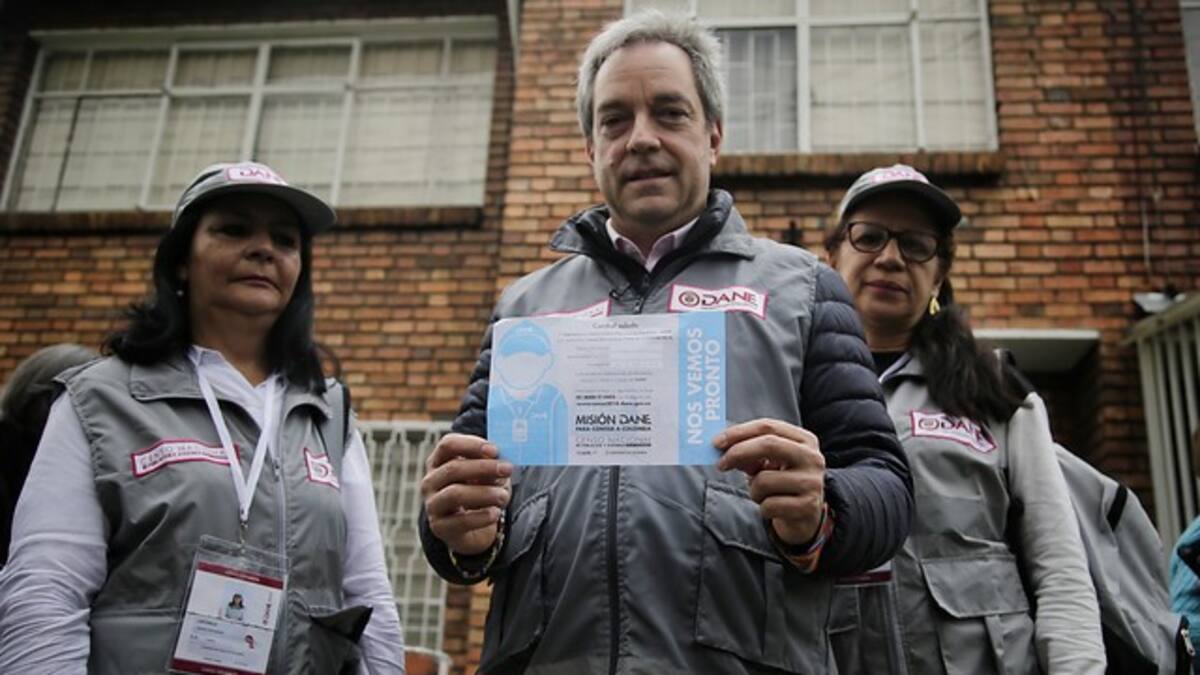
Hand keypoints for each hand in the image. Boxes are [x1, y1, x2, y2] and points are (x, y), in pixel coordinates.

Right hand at [421, 433, 512, 555]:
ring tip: (504, 496)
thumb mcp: (487, 476)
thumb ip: (492, 467)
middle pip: (453, 468)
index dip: (471, 445)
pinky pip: (460, 521)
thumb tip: (502, 464)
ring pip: (455, 494)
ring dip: (484, 492)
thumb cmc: (480, 493)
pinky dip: (481, 516)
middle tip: (507, 469)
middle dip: (483, 467)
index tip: (495, 450)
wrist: (473, 529)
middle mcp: (431, 481)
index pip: (448, 445)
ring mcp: (433, 504)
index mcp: (439, 461)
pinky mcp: (439, 527)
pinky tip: (495, 513)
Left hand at [714, 419, 825, 546]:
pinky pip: (769, 505)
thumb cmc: (782, 483)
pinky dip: (763, 508)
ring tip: (764, 494)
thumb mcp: (768, 464)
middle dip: (738, 452)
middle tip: (720, 464)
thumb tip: (722, 447)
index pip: (768, 427)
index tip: (716, 442)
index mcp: (804, 440)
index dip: (739, 432)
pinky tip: (774, 508)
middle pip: (768, 444)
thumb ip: (749, 453)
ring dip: (754, 490)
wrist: (807, 516)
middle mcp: (812, 458)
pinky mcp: (808, 506)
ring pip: (764, 480)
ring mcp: (812, 482)